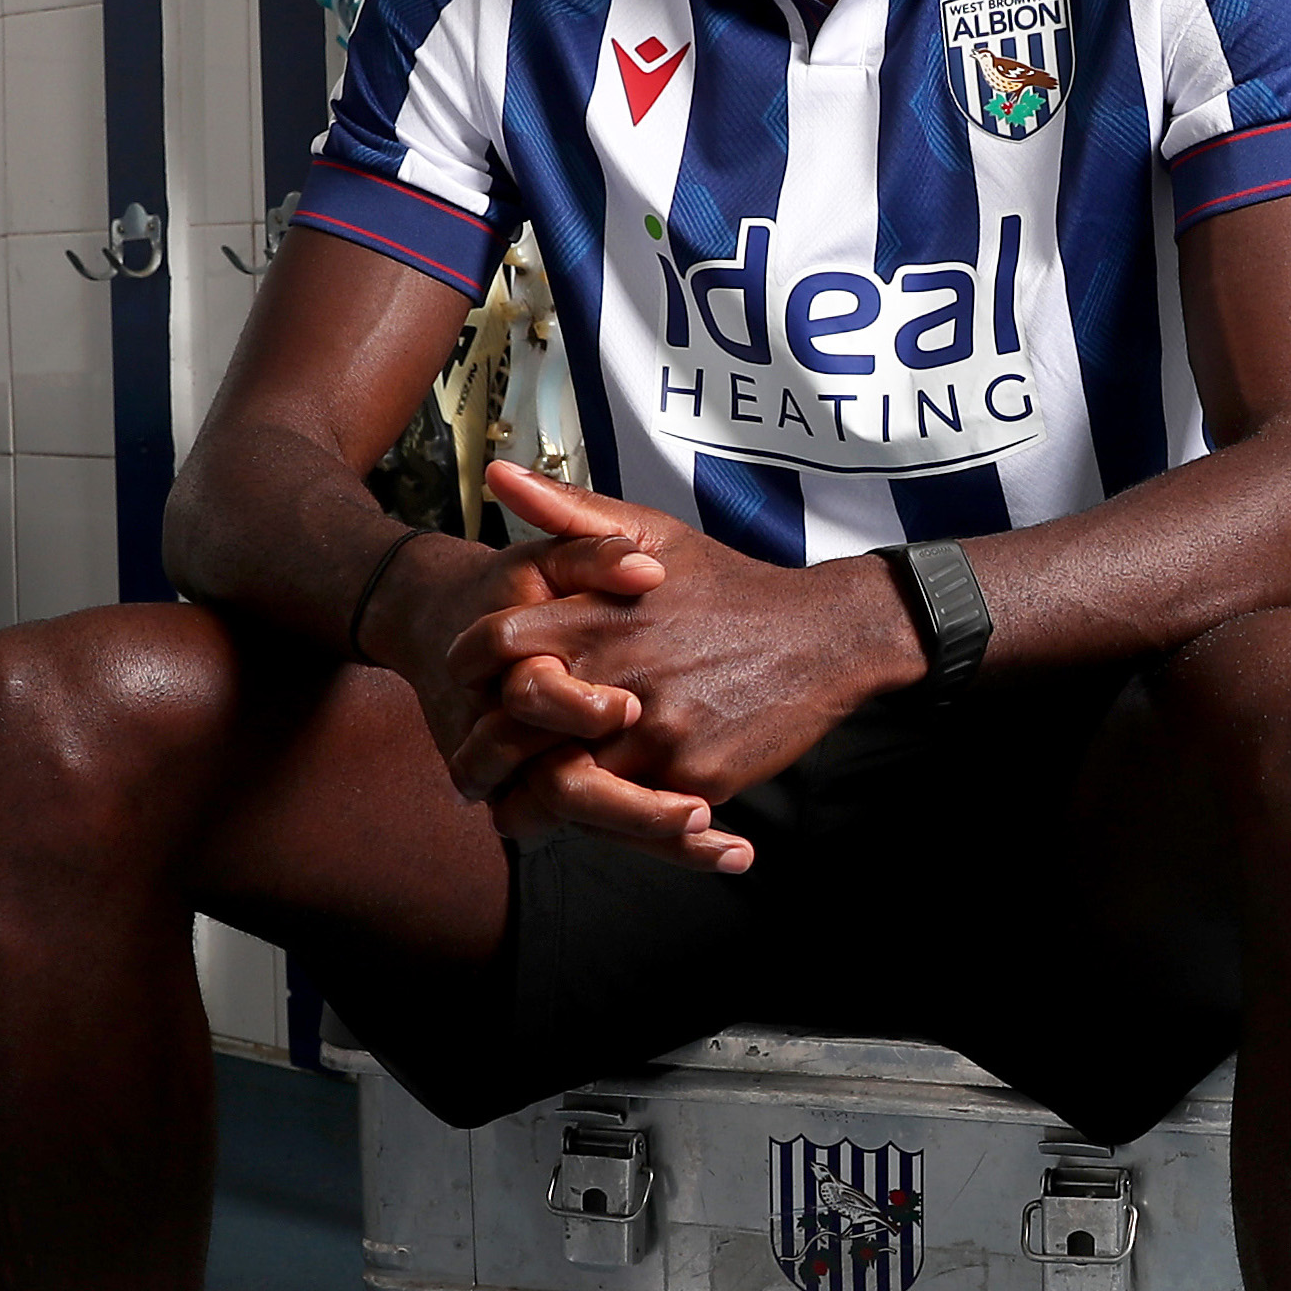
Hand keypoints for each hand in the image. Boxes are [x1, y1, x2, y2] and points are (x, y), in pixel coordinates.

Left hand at [449, 462, 925, 856]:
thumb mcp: (653, 532)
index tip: (465, 685)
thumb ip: (569, 511)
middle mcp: (620, 676)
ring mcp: (657, 734)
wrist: (825, 637)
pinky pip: (628, 816)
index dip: (465, 668)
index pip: (492, 646)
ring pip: (564, 788)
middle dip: (483, 756)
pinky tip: (592, 815)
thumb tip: (497, 471)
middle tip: (468, 772)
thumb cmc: (727, 585)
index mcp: (599, 616)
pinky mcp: (693, 779)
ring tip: (516, 808)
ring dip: (535, 802)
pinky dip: (605, 819)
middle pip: (513, 731)